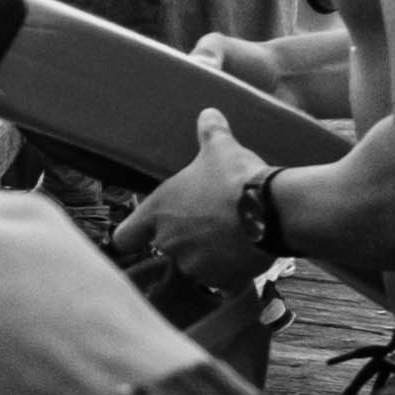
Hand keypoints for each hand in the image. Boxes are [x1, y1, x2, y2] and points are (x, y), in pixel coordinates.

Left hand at [114, 122, 265, 294]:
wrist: (270, 210)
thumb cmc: (236, 176)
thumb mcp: (220, 147)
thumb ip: (210, 132)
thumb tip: (208, 113)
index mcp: (158, 212)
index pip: (124, 237)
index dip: (135, 233)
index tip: (147, 230)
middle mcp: (169, 242)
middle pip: (167, 248)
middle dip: (186, 239)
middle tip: (210, 221)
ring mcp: (194, 265)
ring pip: (196, 265)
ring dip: (209, 256)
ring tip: (233, 234)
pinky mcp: (221, 281)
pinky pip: (222, 280)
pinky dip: (231, 271)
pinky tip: (247, 252)